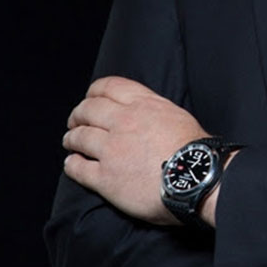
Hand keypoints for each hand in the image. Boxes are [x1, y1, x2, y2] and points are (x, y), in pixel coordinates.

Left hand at [63, 76, 207, 223]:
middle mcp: (123, 122)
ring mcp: (112, 150)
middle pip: (87, 110)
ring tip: (70, 142)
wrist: (196, 179)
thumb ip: (154, 110)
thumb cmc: (195, 150)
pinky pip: (78, 168)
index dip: (93, 92)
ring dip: (71, 138)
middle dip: (78, 115)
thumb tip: (145, 112)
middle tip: (75, 122)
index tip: (89, 98)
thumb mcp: (177, 115)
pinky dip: (71, 164)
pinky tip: (71, 164)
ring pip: (79, 137)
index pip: (108, 87)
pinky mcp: (106, 178)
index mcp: (142, 104)